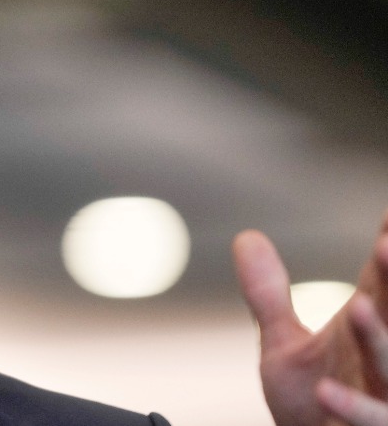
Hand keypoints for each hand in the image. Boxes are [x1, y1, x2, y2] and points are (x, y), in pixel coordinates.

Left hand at [233, 213, 387, 425]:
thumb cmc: (313, 407)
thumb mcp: (285, 348)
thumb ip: (268, 296)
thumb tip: (246, 237)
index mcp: (365, 329)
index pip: (380, 281)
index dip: (384, 248)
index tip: (383, 215)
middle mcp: (382, 359)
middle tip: (385, 244)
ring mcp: (385, 395)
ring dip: (379, 338)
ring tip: (357, 306)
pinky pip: (371, 421)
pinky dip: (352, 409)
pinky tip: (326, 392)